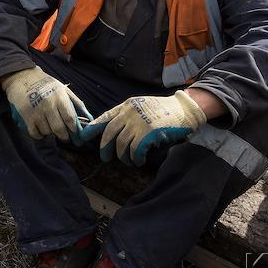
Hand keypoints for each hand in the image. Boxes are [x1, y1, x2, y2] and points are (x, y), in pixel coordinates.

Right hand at [1, 67, 91, 141]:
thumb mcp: (62, 88)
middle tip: (65, 136)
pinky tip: (40, 129)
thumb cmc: (45, 83)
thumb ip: (76, 103)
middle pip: (59, 129)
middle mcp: (49, 105)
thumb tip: (89, 118)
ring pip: (47, 132)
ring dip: (50, 132)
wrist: (22, 77)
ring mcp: (37, 111)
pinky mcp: (26, 117)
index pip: (70, 118)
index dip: (74, 129)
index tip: (75, 133)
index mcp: (59, 97)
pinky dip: (39, 135)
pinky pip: (35, 134)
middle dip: (64, 136)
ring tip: (49, 126)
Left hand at [78, 90, 207, 165]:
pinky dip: (135, 158)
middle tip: (106, 158)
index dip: (92, 128)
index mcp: (127, 106)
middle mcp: (129, 113)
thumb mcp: (142, 106)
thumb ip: (128, 115)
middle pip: (109, 134)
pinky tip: (139, 161)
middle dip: (105, 148)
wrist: (184, 109)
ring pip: (121, 145)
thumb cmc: (164, 110)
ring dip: (123, 156)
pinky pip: (135, 151)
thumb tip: (115, 133)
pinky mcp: (148, 133)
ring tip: (128, 161)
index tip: (83, 137)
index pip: (105, 117)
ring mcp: (138, 123)